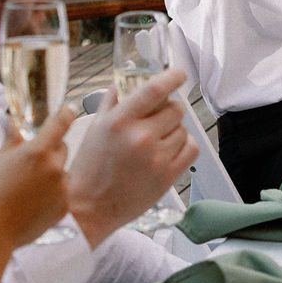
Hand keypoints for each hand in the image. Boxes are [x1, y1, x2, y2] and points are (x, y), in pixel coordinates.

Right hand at [0, 109, 73, 248]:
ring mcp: (62, 187)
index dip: (66, 114)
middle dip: (51, 151)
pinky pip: (63, 191)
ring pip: (63, 171)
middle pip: (62, 148)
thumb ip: (13, 139)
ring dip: (52, 174)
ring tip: (29, 189)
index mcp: (37, 152)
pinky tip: (34, 202)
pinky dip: (54, 193)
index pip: (60, 124)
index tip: (70, 109)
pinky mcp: (65, 205)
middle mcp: (54, 167)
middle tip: (31, 163)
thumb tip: (12, 121)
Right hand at [67, 70, 198, 245]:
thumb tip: (124, 83)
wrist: (90, 208)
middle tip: (156, 120)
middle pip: (175, 109)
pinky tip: (168, 150)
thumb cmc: (89, 168)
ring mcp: (157, 157)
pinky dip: (184, 146)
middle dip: (169, 110)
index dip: (172, 77)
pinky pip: (191, 148)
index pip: (154, 90)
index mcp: (119, 122)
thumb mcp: (94, 129)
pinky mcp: (168, 175)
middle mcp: (140, 137)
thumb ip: (111, 103)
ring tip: (156, 141)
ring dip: (174, 130)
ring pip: (183, 129)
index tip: (180, 74)